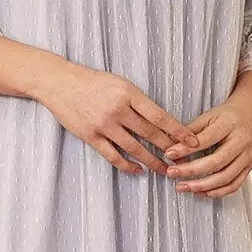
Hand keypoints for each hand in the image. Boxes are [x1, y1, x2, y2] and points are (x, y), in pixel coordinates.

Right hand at [36, 59, 197, 175]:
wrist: (59, 82)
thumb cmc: (92, 81)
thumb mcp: (119, 83)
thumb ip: (137, 101)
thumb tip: (160, 120)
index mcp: (128, 93)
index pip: (159, 116)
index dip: (178, 130)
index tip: (193, 141)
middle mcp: (118, 109)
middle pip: (150, 134)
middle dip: (169, 149)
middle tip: (183, 160)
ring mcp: (103, 124)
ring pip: (134, 148)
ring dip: (151, 161)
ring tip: (164, 169)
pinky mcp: (90, 136)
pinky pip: (113, 155)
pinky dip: (127, 165)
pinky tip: (138, 170)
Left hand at [162, 78, 251, 196]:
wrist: (251, 116)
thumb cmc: (227, 117)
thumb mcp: (207, 116)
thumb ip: (189, 131)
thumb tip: (170, 145)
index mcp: (230, 125)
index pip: (206, 140)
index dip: (186, 149)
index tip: (169, 154)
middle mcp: (241, 142)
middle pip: (216, 162)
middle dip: (191, 170)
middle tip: (172, 173)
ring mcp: (247, 157)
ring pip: (225, 177)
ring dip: (202, 186)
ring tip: (183, 186)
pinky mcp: (248, 168)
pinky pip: (234, 185)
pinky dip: (216, 192)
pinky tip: (200, 191)